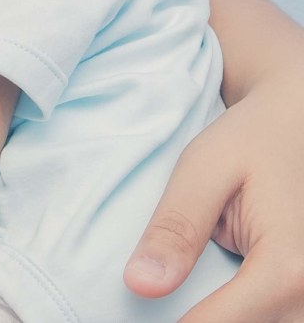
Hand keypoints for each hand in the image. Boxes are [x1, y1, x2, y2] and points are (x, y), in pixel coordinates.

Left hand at [124, 74, 303, 320]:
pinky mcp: (301, 298)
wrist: (292, 125)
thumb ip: (177, 226)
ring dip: (216, 318)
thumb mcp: (204, 167)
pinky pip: (269, 319)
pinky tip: (200, 303)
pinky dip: (234, 314)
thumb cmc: (250, 139)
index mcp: (286, 263)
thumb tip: (141, 285)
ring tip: (174, 304)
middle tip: (151, 310)